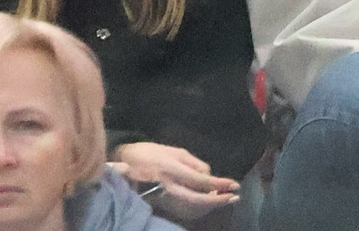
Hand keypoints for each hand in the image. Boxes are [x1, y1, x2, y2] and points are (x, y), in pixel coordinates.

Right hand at [108, 142, 239, 222]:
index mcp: (171, 168)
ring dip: (211, 204)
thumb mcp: (172, 150)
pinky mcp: (163, 203)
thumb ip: (191, 162)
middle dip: (218, 201)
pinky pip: (186, 208)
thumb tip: (208, 174)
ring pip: (192, 207)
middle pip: (197, 199)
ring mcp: (165, 197)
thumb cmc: (148, 152)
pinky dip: (200, 207)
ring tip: (226, 198)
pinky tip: (210, 201)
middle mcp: (169, 185)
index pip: (200, 179)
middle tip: (234, 197)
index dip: (218, 183)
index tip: (235, 185)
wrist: (123, 162)